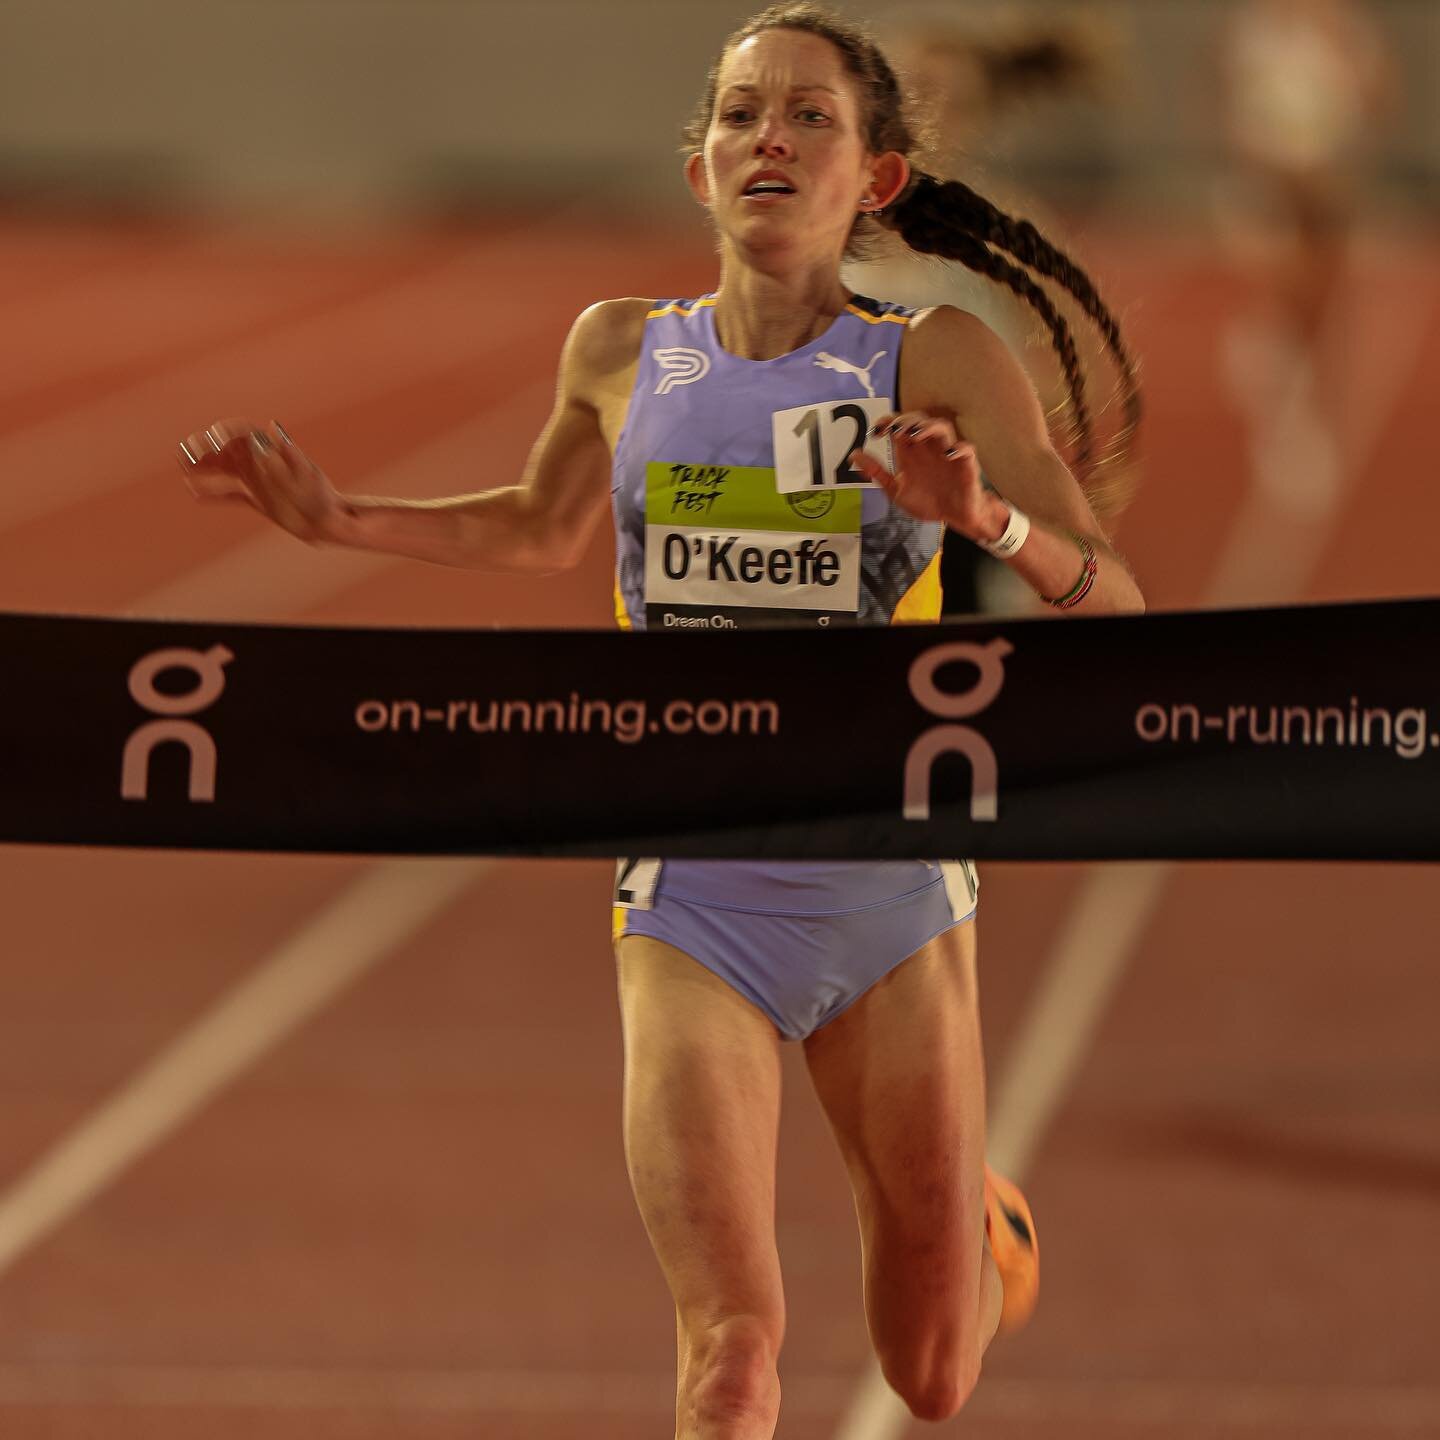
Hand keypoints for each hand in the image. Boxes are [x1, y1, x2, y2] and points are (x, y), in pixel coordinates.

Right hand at [177, 419, 351, 543]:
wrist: (330, 522)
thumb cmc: (322, 497)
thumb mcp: (306, 473)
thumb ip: (286, 451)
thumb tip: (271, 426)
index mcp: (273, 453)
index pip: (244, 434)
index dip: (226, 433)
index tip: (211, 438)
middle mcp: (262, 465)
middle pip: (229, 451)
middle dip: (207, 449)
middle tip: (186, 451)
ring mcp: (259, 482)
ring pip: (225, 472)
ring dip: (204, 469)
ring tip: (183, 469)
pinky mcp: (258, 500)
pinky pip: (231, 495)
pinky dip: (214, 494)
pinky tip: (195, 495)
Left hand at [847, 410, 1004, 543]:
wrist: (955, 517)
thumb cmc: (928, 500)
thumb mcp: (896, 490)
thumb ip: (877, 472)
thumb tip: (854, 455)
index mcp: (911, 452)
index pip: (899, 426)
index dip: (888, 422)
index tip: (876, 432)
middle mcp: (928, 448)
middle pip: (919, 420)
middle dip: (906, 421)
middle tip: (895, 430)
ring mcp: (948, 453)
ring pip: (942, 427)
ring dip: (928, 427)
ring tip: (915, 435)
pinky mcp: (966, 465)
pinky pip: (966, 449)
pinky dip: (957, 449)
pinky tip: (947, 455)